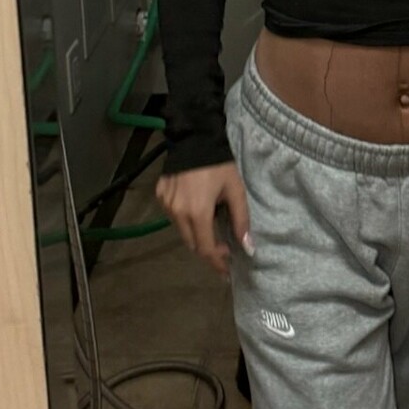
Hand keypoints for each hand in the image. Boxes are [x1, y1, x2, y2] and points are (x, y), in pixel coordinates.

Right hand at [154, 160, 252, 281]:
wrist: (194, 138)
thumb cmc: (219, 166)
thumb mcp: (236, 192)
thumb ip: (241, 221)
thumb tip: (248, 248)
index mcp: (197, 214)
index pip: (205, 249)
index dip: (217, 262)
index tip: (227, 269)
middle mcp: (177, 213)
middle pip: (192, 244)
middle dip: (208, 250)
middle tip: (224, 248)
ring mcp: (166, 205)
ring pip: (182, 231)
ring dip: (197, 234)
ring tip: (211, 228)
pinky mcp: (160, 195)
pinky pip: (173, 216)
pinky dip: (185, 219)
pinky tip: (196, 210)